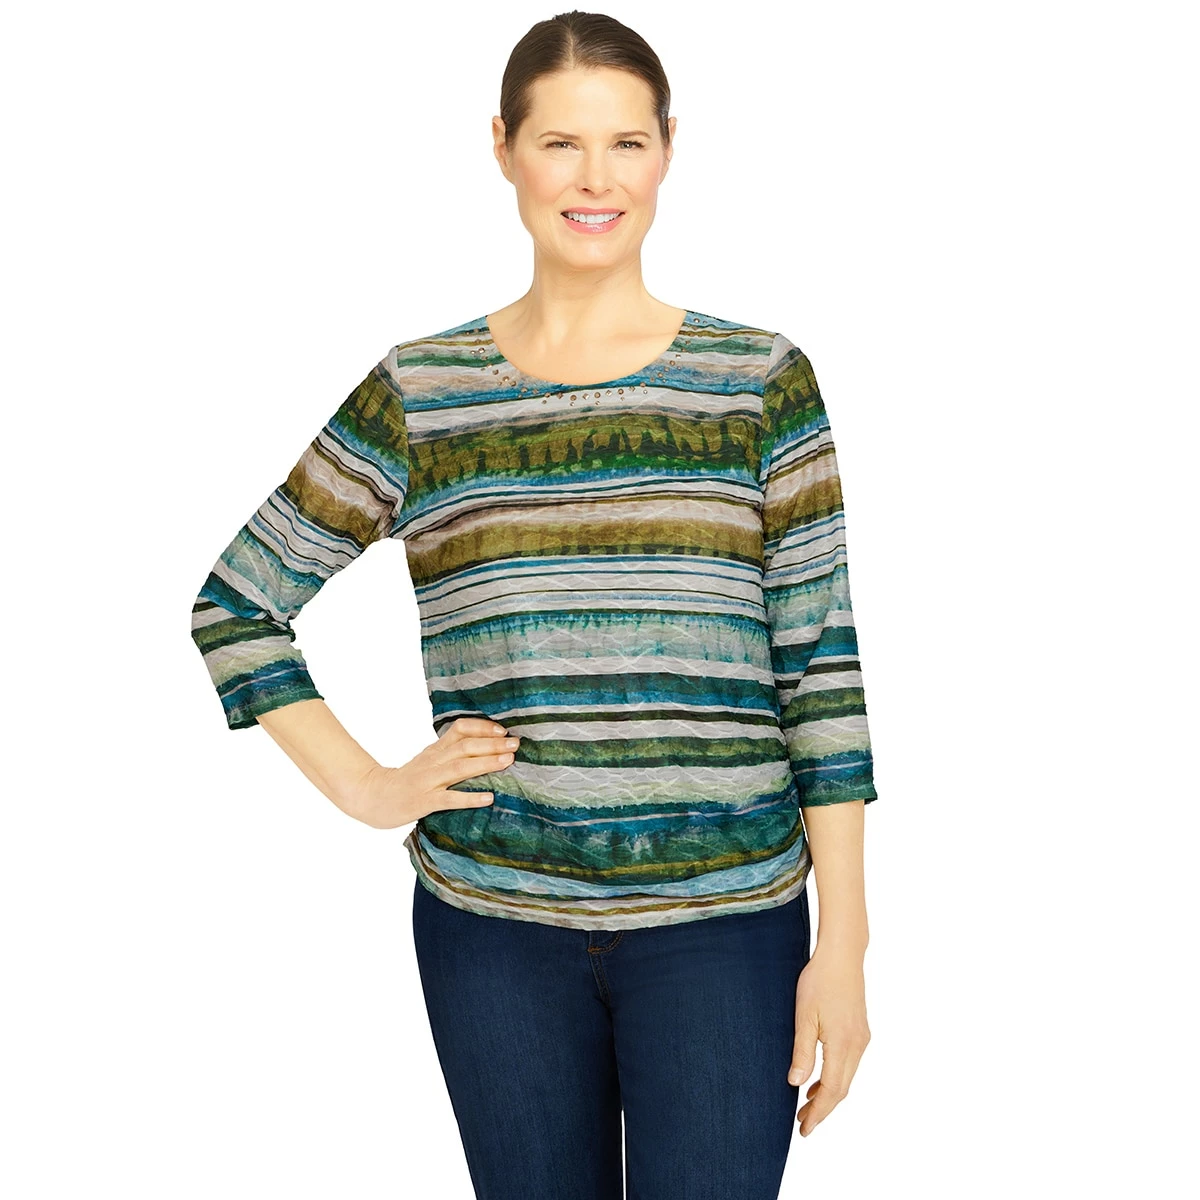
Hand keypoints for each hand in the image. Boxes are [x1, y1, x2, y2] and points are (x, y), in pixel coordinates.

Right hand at [353, 717, 518, 829]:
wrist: (373, 796)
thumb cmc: (408, 780)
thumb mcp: (428, 760)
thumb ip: (451, 752)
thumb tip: (485, 746)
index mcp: (436, 749)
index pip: (459, 729)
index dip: (482, 727)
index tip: (503, 730)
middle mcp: (433, 761)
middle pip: (465, 747)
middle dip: (492, 744)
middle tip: (516, 744)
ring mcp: (428, 781)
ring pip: (459, 768)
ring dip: (486, 763)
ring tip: (508, 761)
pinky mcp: (423, 802)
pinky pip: (449, 799)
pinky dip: (470, 797)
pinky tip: (488, 797)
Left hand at [787, 944, 871, 1135]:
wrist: (842, 956)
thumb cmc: (819, 981)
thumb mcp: (804, 1016)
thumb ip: (802, 1051)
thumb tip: (796, 1084)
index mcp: (843, 1045)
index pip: (833, 1091)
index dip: (819, 1113)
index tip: (805, 1129)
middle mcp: (857, 1045)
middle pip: (842, 1088)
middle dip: (823, 1109)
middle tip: (802, 1123)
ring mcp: (861, 1038)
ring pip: (847, 1076)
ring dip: (828, 1093)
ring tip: (807, 1105)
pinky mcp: (860, 1030)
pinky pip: (849, 1063)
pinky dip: (835, 1076)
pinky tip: (819, 1078)